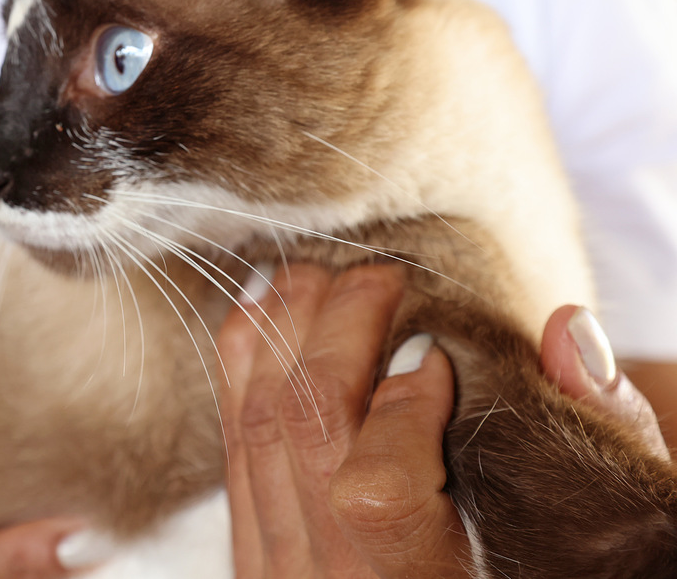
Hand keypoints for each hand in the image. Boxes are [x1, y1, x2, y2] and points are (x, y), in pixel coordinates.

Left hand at [217, 265, 670, 578]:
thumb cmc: (537, 560)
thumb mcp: (587, 532)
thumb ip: (591, 432)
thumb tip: (564, 328)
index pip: (375, 491)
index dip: (404, 404)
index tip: (440, 353)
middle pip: (305, 427)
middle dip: (338, 328)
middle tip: (380, 276)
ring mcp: (279, 569)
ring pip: (256, 425)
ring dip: (282, 329)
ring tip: (320, 274)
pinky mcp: (251, 549)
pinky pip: (232, 442)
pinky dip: (243, 363)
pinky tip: (267, 311)